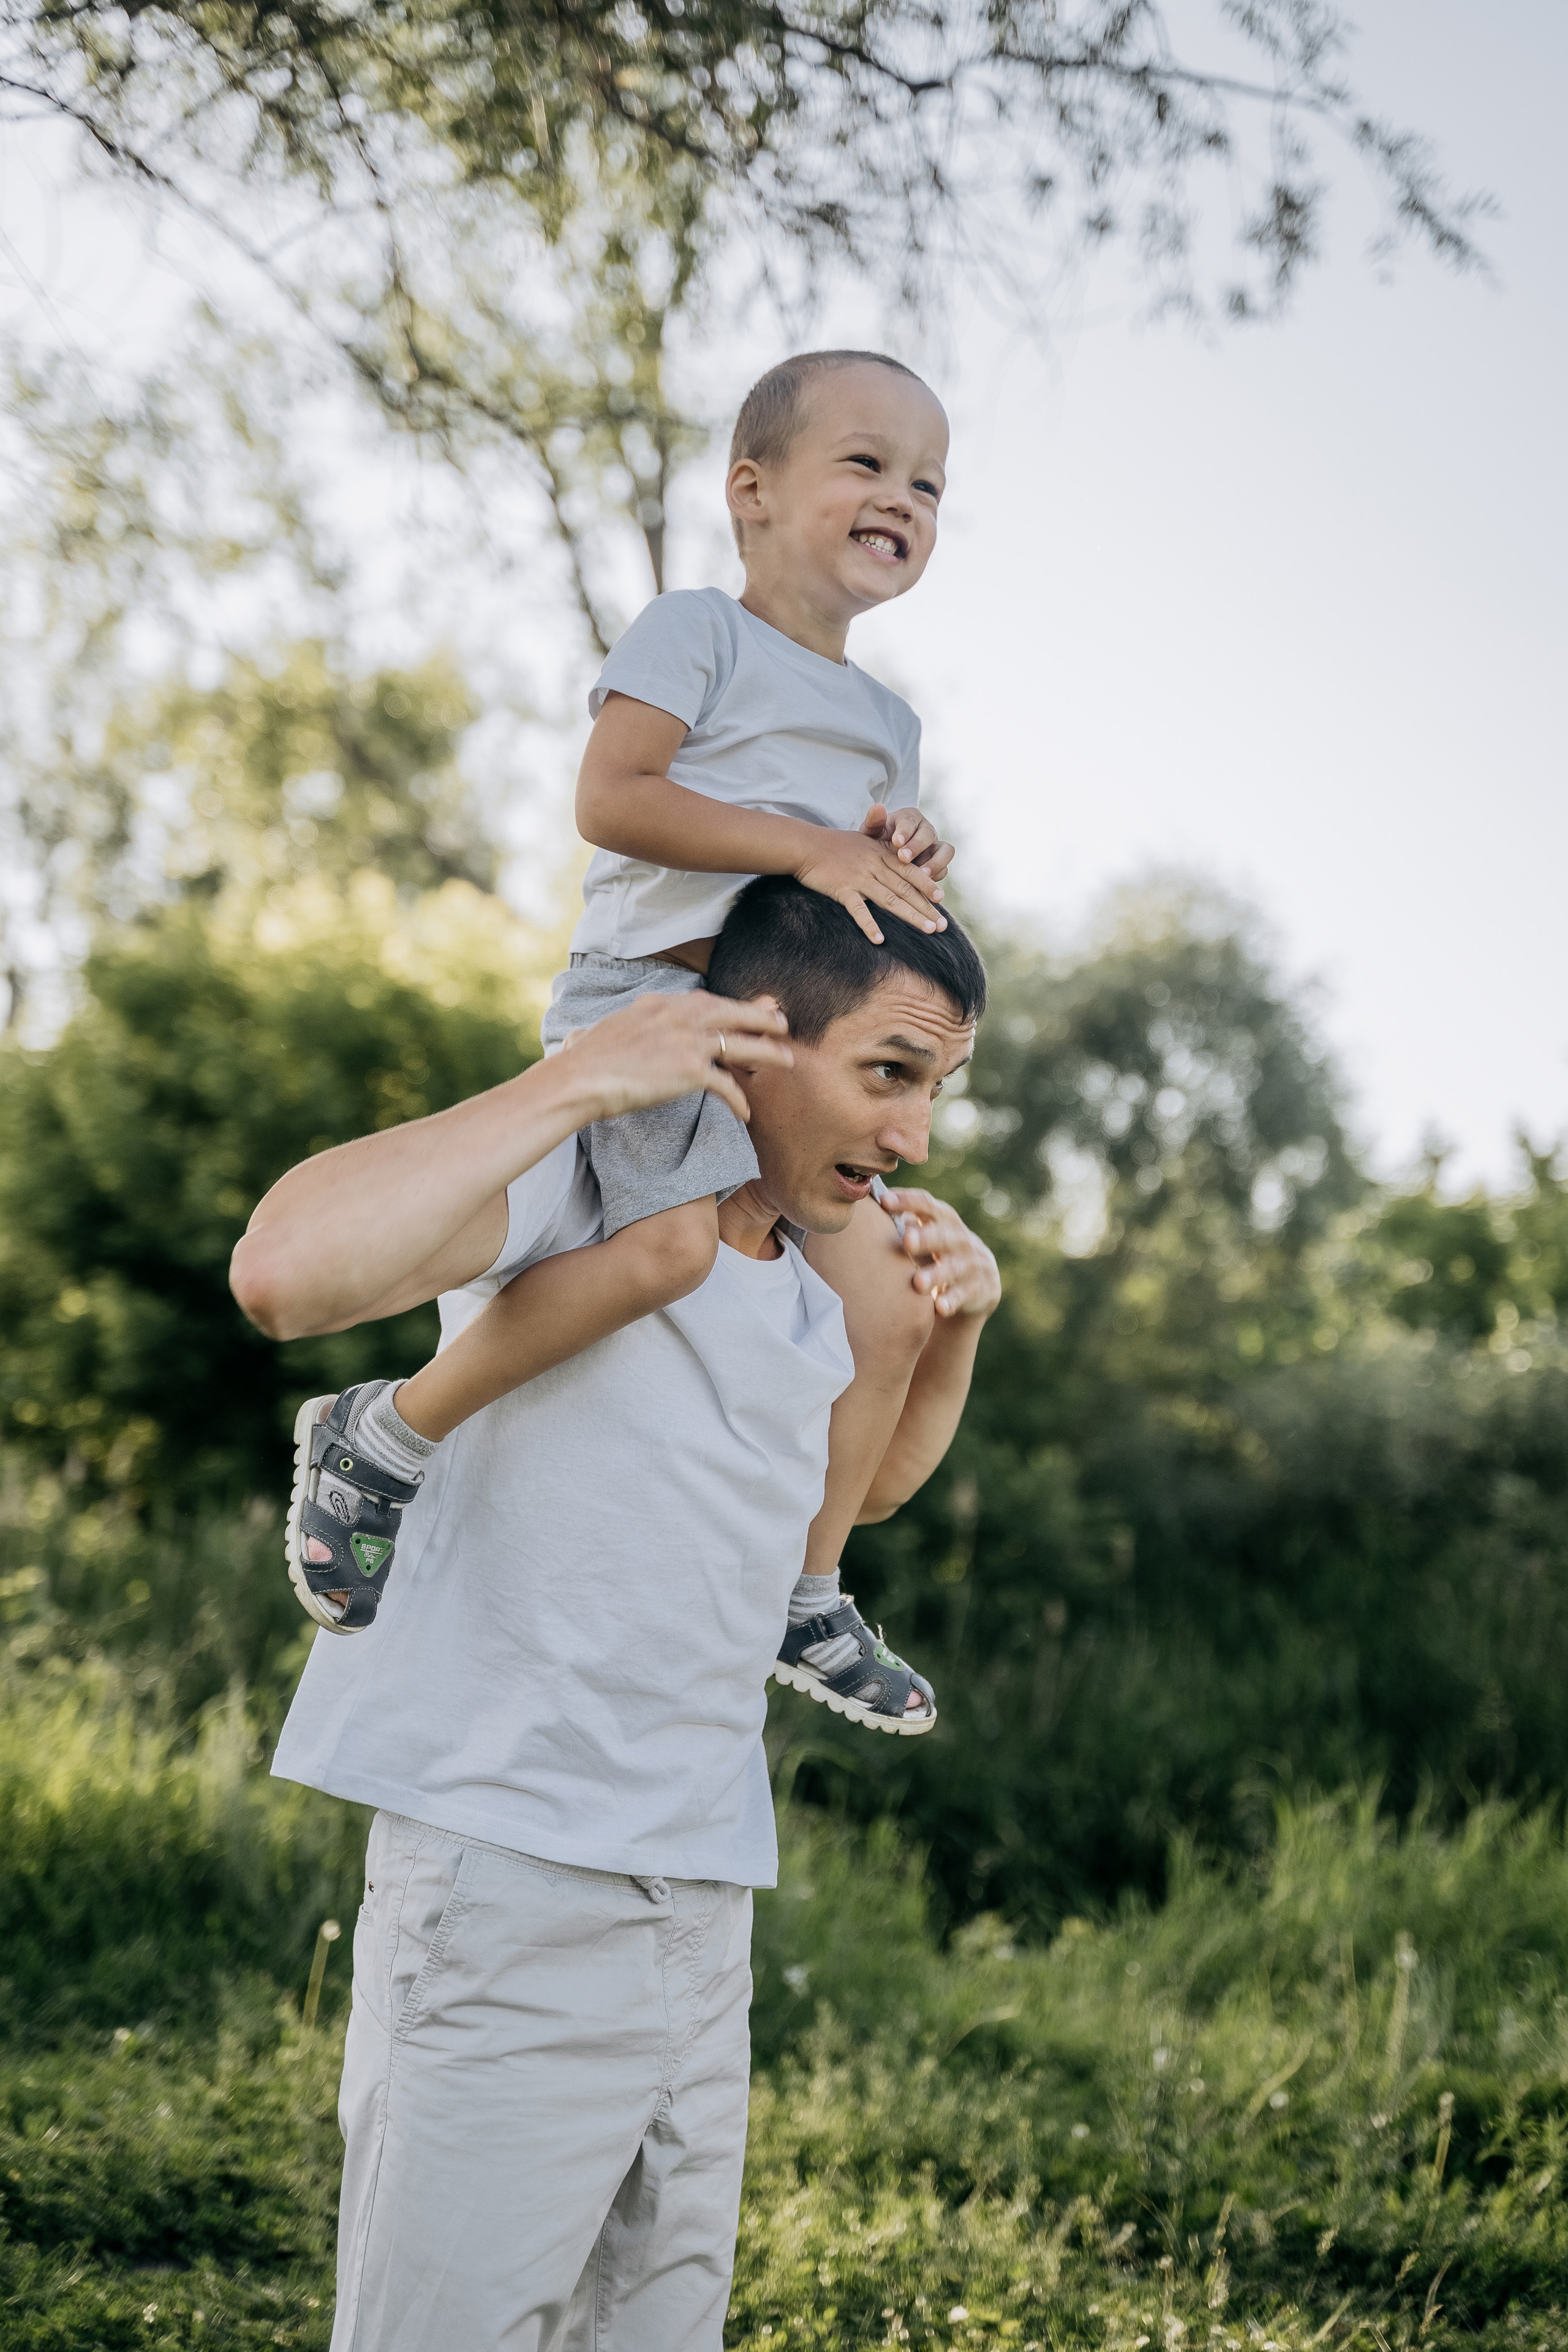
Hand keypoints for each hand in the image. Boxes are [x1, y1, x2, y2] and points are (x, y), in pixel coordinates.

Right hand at [557, 991, 791, 1125]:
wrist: (580, 1078)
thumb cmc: (582, 1062)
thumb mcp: (599, 1032)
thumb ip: (609, 1031)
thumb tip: (579, 1036)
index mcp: (658, 1004)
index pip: (703, 1001)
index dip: (728, 1007)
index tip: (744, 1010)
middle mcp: (677, 1015)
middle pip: (731, 1012)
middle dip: (761, 1017)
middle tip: (783, 1023)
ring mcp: (687, 1040)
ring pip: (741, 1043)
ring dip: (768, 1052)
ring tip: (787, 1059)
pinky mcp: (690, 1069)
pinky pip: (726, 1084)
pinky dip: (738, 1099)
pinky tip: (745, 1112)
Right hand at [793, 817, 946, 944]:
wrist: (805, 844)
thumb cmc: (833, 845)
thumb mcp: (863, 842)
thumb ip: (882, 852)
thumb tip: (898, 865)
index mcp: (881, 854)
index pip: (910, 871)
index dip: (926, 885)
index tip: (941, 898)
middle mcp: (875, 865)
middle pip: (906, 889)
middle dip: (926, 907)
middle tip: (943, 925)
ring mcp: (859, 878)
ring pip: (891, 899)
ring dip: (911, 916)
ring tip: (929, 930)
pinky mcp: (842, 889)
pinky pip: (858, 910)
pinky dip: (869, 925)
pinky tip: (880, 939)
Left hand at [866, 803, 955, 882]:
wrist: (881, 859)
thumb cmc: (876, 842)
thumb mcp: (871, 833)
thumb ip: (873, 821)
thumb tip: (877, 807)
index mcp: (909, 818)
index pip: (910, 820)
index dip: (905, 831)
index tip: (896, 841)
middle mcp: (926, 830)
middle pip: (929, 834)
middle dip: (917, 846)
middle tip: (903, 858)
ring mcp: (935, 847)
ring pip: (946, 851)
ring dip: (936, 862)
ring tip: (922, 874)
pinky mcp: (939, 864)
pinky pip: (944, 870)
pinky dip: (936, 877)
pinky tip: (923, 886)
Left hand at [877, 1186, 1000, 1320]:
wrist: (978, 1285)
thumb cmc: (937, 1256)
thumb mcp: (926, 1238)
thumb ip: (904, 1226)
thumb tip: (866, 1212)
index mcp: (945, 1220)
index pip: (927, 1205)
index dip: (907, 1201)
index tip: (884, 1201)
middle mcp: (961, 1239)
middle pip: (945, 1235)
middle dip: (927, 1237)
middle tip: (906, 1241)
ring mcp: (973, 1264)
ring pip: (955, 1267)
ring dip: (936, 1274)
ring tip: (918, 1283)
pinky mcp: (980, 1289)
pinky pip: (965, 1295)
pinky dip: (952, 1301)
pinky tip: (939, 1307)